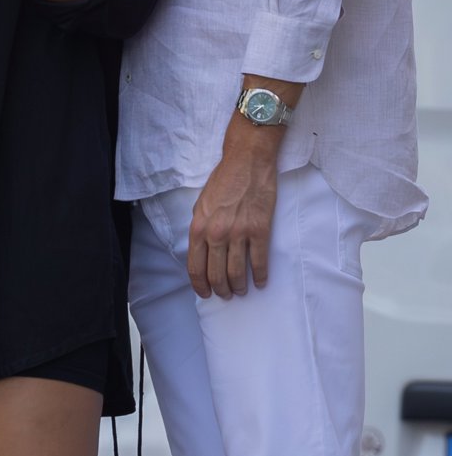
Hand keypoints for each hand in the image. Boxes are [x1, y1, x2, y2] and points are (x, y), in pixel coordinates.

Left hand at [187, 137, 277, 299]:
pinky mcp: (259, 230)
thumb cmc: (223, 179)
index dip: (200, 285)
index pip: (195, 267)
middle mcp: (216, 234)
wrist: (247, 161)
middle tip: (226, 294)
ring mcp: (239, 233)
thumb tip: (202, 250)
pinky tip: (261, 281)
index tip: (206, 294)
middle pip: (216, 275)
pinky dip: (260, 276)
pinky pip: (259, 262)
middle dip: (221, 290)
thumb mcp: (201, 203)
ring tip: (241, 290)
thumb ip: (200, 227)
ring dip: (239, 287)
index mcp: (199, 227)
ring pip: (237, 273)